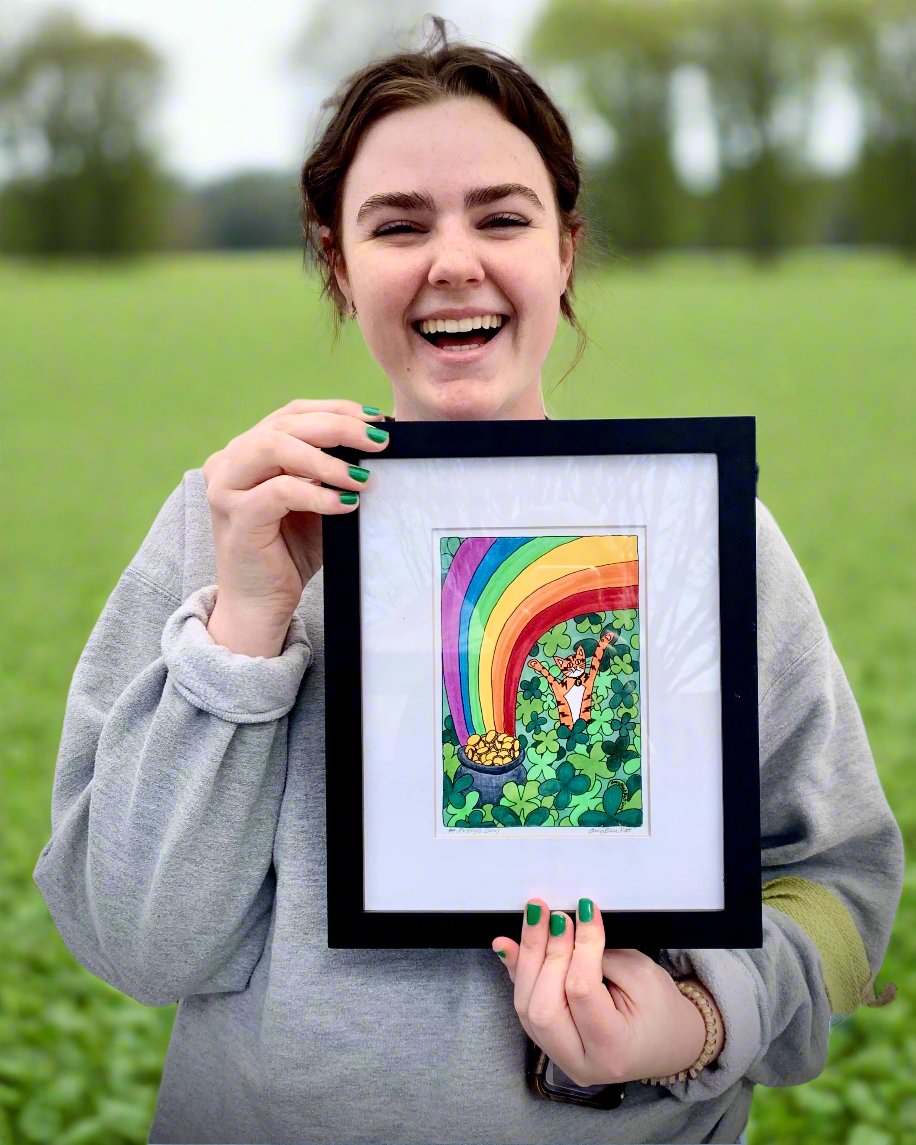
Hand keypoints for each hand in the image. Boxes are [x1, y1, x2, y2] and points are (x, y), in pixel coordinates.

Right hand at [203, 399, 388, 652]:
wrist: (260, 604)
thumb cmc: (290, 552)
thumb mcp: (317, 503)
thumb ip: (333, 473)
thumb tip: (375, 446)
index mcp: (248, 450)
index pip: (293, 414)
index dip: (336, 410)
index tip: (376, 420)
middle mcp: (229, 461)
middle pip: (285, 423)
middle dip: (339, 427)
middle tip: (379, 441)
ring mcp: (226, 487)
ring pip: (276, 446)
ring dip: (326, 458)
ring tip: (363, 476)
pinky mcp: (235, 517)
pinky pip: (281, 491)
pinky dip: (318, 494)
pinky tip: (347, 503)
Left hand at [492, 898, 716, 1085]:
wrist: (665, 1044)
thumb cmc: (659, 1010)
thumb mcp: (643, 977)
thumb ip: (602, 955)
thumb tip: (565, 927)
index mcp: (613, 1049)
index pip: (582, 992)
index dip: (580, 947)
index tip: (584, 911)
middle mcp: (580, 1062)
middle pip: (544, 1007)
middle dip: (547, 953)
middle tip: (556, 915)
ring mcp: (559, 1056)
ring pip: (527, 1008)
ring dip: (528, 957)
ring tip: (534, 918)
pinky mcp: (548, 1042)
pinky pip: (525, 1005)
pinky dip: (517, 971)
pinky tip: (507, 946)